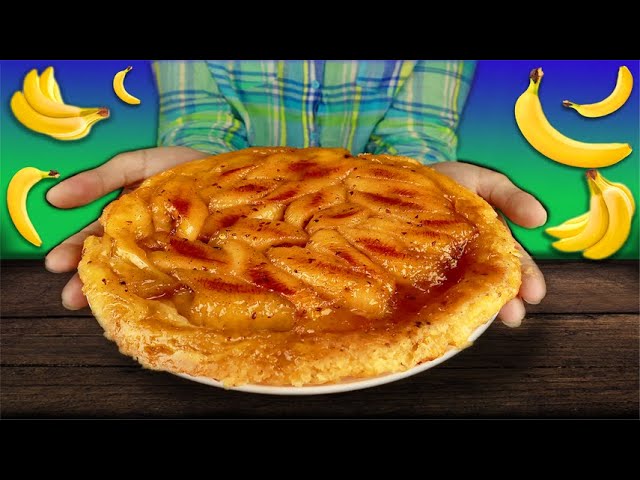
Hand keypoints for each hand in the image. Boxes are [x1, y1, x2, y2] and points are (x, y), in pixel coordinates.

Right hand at [45, 146, 209, 309]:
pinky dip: (157, 297)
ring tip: (95, 306)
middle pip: (112, 264)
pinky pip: (173, 285)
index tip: (55, 264)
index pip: (93, 240)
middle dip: (88, 281)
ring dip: (115, 293)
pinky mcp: (192, 268)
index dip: (73, 251)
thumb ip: (101, 179)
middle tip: (70, 296)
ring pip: (137, 279)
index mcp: (125, 221)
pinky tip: (142, 308)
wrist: (236, 175)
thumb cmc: (183, 169)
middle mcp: (143, 244)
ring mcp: (167, 259)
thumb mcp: (138, 164)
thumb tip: (54, 198)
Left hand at [432, 161, 546, 327]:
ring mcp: (443, 270)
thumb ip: (509, 196)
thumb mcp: (480, 181)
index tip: (534, 295)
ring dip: (480, 307)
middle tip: (514, 315)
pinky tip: (450, 313)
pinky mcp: (417, 275)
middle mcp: (468, 260)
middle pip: (491, 283)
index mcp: (488, 241)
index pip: (511, 263)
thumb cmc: (442, 183)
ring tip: (489, 318)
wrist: (392, 183)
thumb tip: (540, 218)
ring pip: (466, 292)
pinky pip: (431, 292)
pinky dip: (443, 303)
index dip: (526, 279)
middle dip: (506, 300)